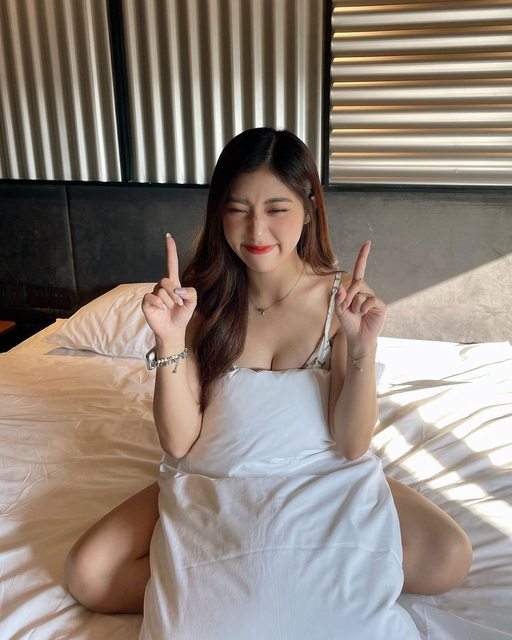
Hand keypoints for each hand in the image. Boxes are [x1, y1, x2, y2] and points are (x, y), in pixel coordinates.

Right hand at [141, 234, 196, 340]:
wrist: (173, 330)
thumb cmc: (182, 315)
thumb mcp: (192, 304)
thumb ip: (191, 293)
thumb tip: (180, 289)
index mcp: (174, 283)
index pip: (171, 264)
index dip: (170, 251)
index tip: (168, 237)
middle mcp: (162, 286)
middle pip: (166, 280)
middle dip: (174, 293)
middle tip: (178, 304)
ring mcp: (153, 293)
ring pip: (161, 291)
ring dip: (169, 301)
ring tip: (170, 309)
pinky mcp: (146, 302)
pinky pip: (151, 297)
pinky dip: (159, 304)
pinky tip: (161, 310)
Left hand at [334, 241, 385, 357]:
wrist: (358, 338)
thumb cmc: (349, 323)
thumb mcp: (339, 310)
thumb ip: (338, 299)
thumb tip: (340, 288)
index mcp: (355, 290)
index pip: (359, 270)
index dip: (363, 257)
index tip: (368, 243)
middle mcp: (365, 291)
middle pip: (356, 285)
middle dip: (348, 298)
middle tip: (347, 310)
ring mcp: (373, 298)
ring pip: (361, 295)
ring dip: (355, 306)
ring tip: (357, 315)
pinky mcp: (380, 305)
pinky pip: (369, 301)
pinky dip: (363, 309)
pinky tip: (364, 315)